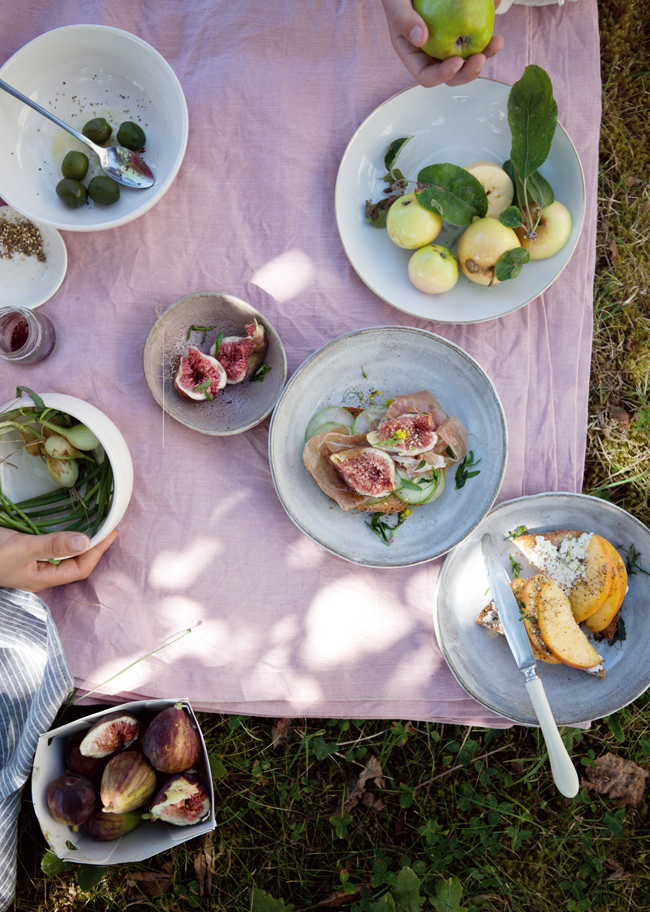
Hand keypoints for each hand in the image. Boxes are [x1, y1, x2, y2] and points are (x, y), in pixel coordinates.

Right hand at [0, 528, 117, 591]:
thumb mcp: (21, 549)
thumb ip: (51, 545)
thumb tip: (86, 541)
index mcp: (42, 577)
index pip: (80, 568)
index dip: (99, 551)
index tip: (112, 531)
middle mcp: (40, 573)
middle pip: (75, 563)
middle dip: (94, 547)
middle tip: (109, 526)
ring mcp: (31, 564)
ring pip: (64, 555)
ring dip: (80, 541)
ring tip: (96, 525)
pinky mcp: (24, 552)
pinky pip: (51, 547)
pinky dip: (63, 537)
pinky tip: (68, 526)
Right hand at [381, 0, 503, 87]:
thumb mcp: (395, 3)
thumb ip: (403, 20)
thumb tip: (420, 39)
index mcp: (414, 54)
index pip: (427, 76)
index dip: (442, 75)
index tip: (456, 62)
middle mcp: (432, 52)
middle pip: (452, 73)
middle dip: (469, 70)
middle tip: (482, 57)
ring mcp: (449, 41)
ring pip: (468, 57)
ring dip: (485, 53)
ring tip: (498, 42)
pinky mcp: (462, 26)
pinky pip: (477, 32)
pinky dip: (488, 26)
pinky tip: (496, 8)